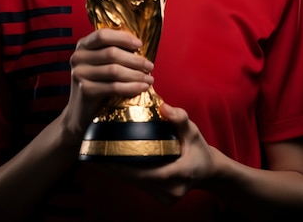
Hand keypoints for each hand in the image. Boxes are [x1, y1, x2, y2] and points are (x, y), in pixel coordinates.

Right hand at [64, 28, 154, 137]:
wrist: (79, 112)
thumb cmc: (96, 84)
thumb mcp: (100, 64)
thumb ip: (113, 52)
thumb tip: (139, 46)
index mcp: (83, 46)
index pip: (103, 35)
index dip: (123, 38)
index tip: (140, 44)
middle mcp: (78, 57)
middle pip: (111, 53)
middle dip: (135, 60)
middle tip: (150, 66)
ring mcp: (80, 73)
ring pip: (114, 70)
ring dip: (136, 74)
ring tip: (149, 78)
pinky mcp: (85, 90)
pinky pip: (113, 87)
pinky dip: (131, 87)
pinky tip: (142, 87)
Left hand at [98, 102, 215, 204]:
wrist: (207, 170)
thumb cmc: (199, 149)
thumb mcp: (193, 131)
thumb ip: (179, 118)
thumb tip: (163, 106)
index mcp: (180, 174)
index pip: (148, 173)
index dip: (125, 167)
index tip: (106, 157)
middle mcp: (171, 191)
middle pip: (136, 179)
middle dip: (114, 167)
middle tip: (94, 152)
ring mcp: (165, 197)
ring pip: (135, 183)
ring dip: (117, 171)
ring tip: (97, 155)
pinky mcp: (159, 197)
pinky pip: (138, 184)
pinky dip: (125, 173)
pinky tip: (111, 162)